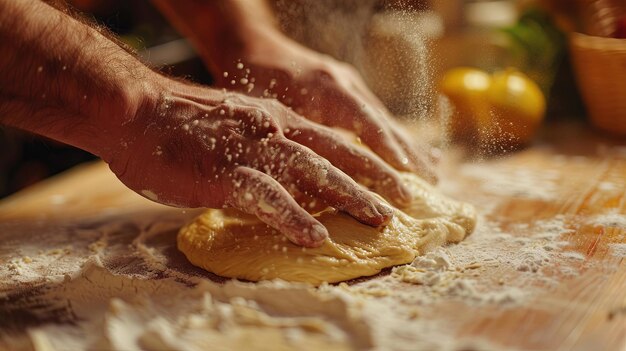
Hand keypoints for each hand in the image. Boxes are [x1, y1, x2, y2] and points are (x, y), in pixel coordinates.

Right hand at [106, 78, 411, 246]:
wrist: (137, 111)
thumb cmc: (180, 124)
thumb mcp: (234, 129)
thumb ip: (262, 150)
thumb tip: (280, 178)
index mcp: (277, 121)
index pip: (333, 141)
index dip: (365, 160)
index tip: (392, 177)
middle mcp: (275, 131)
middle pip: (337, 155)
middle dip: (375, 178)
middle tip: (405, 201)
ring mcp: (254, 151)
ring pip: (315, 174)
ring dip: (351, 196)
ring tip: (381, 218)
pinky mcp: (227, 174)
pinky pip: (268, 198)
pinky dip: (294, 217)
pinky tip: (316, 236)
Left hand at [212, 36, 437, 182]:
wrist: (254, 44)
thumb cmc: (251, 76)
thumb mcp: (258, 105)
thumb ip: (279, 134)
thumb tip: (294, 169)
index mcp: (325, 86)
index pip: (362, 119)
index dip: (383, 146)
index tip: (404, 171)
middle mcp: (345, 83)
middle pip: (383, 121)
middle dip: (408, 153)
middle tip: (432, 184)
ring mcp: (350, 85)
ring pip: (385, 120)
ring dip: (409, 148)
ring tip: (434, 175)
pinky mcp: (350, 91)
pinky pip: (378, 117)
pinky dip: (397, 138)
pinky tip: (416, 155)